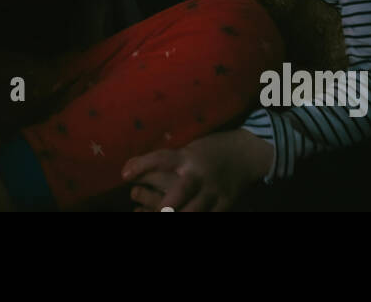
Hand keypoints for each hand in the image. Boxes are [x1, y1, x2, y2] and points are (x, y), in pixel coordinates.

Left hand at [121, 130, 271, 211]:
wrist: (246, 154)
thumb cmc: (209, 150)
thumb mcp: (188, 149)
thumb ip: (166, 162)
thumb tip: (131, 172)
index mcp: (187, 157)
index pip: (161, 159)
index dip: (141, 166)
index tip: (123, 175)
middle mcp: (199, 175)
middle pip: (178, 194)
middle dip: (162, 207)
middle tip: (141, 212)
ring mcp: (213, 192)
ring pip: (192, 213)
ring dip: (172, 216)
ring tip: (156, 216)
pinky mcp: (224, 205)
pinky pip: (208, 218)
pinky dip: (193, 220)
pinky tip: (180, 219)